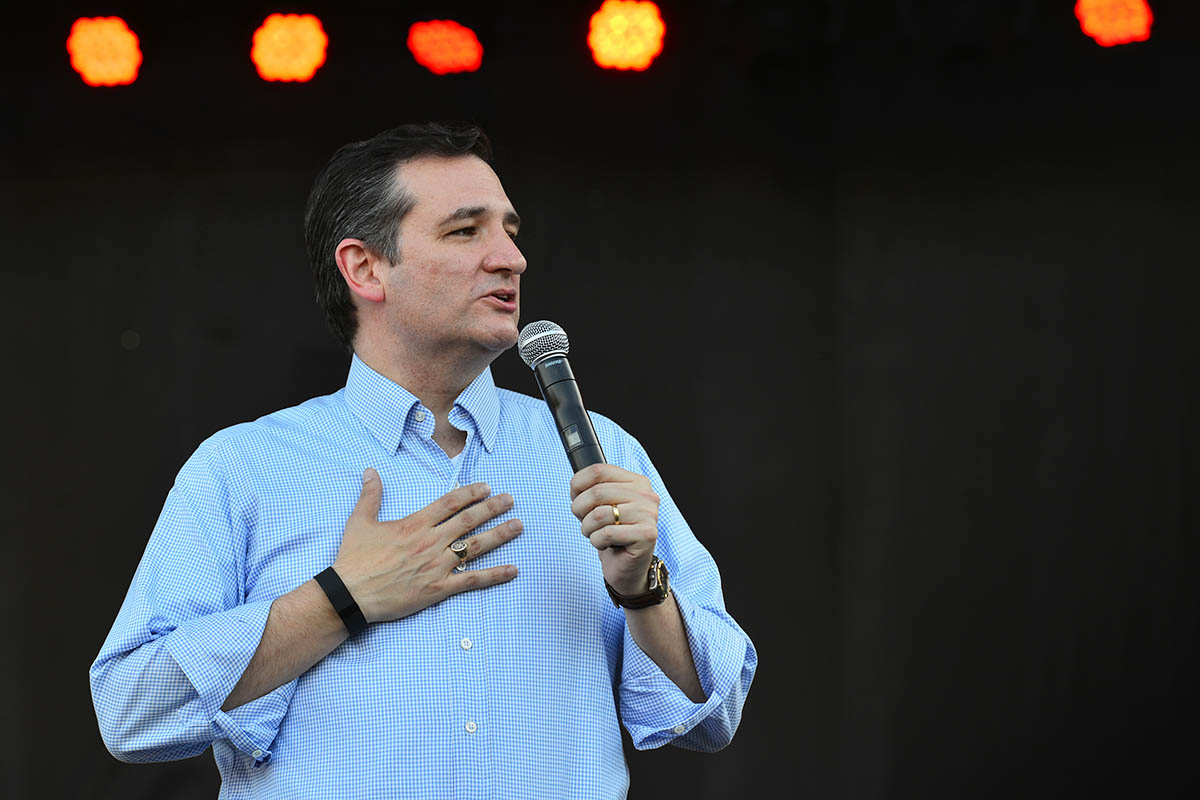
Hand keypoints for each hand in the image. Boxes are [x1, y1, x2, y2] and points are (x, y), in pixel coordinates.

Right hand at [333, 468, 521, 622]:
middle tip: (510, 500)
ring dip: (499, 535)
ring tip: (518, 526)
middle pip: (468, 520)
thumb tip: (371, 471)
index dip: (470, 493)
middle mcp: (430, 542)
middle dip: (492, 508)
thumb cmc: (353, 559)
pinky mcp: (438, 589)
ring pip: (475, 547)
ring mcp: (436, 566)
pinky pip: (472, 580)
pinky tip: (512, 570)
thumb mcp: (359, 521)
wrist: (349, 594)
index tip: (486, 487)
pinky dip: (494, 575)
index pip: (449, 503)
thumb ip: (370, 495)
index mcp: (414, 524)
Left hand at [570, 464, 659, 595]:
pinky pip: (607, 533)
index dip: (578, 484)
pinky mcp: (647, 535)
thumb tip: (575, 485)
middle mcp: (646, 495)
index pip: (599, 470)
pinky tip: (605, 544)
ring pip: (599, 514)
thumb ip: (592, 490)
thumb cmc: (613, 534)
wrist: (627, 567)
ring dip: (588, 528)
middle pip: (597, 492)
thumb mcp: (602, 506)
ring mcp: (649, 514)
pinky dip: (597, 541)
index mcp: (636, 482)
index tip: (576, 498)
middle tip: (584, 522)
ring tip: (595, 534)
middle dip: (580, 510)